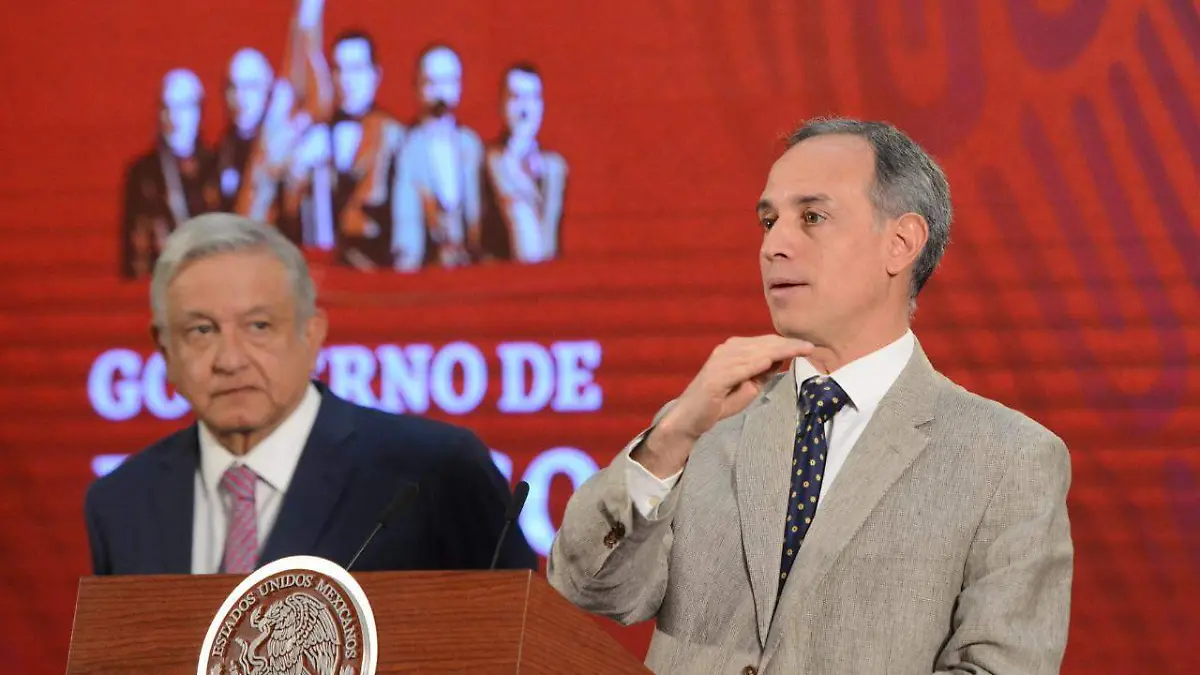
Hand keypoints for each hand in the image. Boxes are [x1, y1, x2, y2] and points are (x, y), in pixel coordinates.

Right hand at [633, 335, 811, 477]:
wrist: (691, 418)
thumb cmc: (720, 402)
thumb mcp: (748, 385)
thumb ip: (763, 371)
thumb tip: (782, 358)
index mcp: (734, 349)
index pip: (766, 342)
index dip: (788, 343)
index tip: (810, 346)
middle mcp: (727, 350)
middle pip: (764, 344)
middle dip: (788, 344)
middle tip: (812, 346)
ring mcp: (720, 362)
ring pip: (755, 352)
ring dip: (779, 350)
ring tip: (799, 350)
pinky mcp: (715, 377)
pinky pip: (739, 368)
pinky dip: (755, 363)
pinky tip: (771, 360)